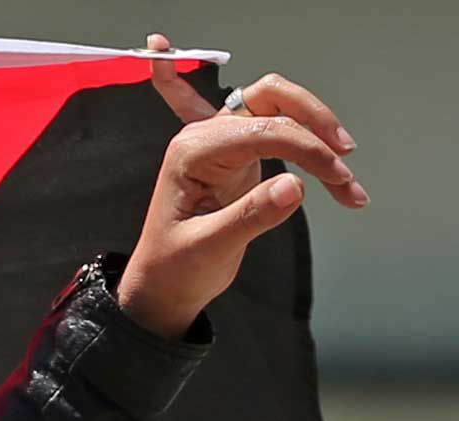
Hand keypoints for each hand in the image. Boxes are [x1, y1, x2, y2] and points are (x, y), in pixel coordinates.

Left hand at [116, 37, 367, 338]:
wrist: (161, 289)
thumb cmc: (176, 270)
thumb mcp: (210, 250)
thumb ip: (251, 217)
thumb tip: (296, 186)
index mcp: (192, 153)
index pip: (265, 130)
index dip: (308, 149)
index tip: (337, 178)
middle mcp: (204, 138)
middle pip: (271, 97)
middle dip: (315, 122)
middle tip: (343, 160)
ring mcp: (220, 143)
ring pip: (275, 104)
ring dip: (311, 123)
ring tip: (341, 168)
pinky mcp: (235, 155)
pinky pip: (249, 116)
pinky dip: (231, 98)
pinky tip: (158, 52)